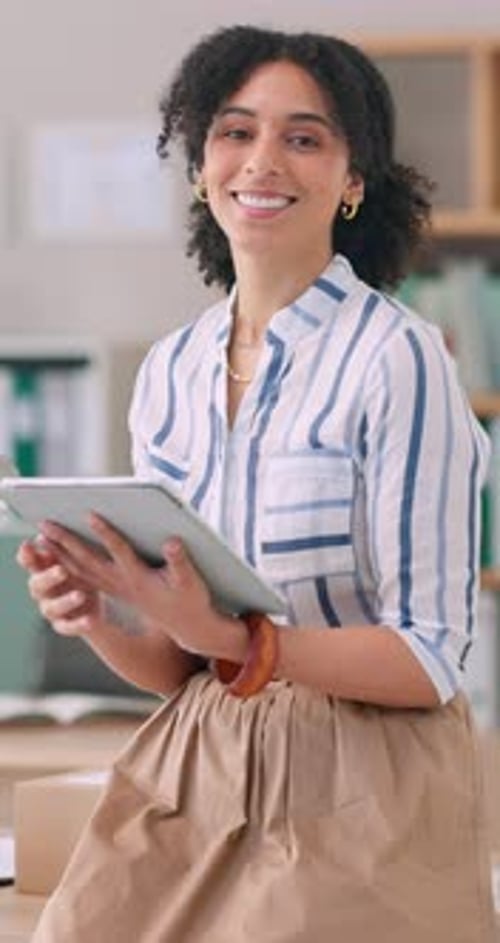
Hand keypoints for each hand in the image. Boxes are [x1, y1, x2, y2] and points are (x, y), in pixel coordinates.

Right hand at [16, 537, 102, 636]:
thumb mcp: (76, 560)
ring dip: (65, 600)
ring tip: (80, 595)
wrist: (99, 605)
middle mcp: (42, 590)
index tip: (28, 545)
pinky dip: (79, 624)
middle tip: (63, 570)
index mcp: (43, 569)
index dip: (26, 555)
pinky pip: (69, 627)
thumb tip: (53, 529)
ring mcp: (51, 609)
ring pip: (52, 607)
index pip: (28, 561)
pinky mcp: (64, 625)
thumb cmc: (84, 574)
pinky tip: (90, 619)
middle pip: (37, 584)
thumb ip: (63, 547)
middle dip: (48, 576)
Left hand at [36, 515, 238, 657]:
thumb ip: (180, 562)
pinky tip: (55, 553)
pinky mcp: (114, 589)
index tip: (89, 514)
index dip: (106, 533)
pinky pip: (84, 577)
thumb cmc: (191, 600)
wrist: (186, 626)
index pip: (119, 552)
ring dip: (60, 553)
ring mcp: (116, 588)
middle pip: (89, 560)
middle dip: (66, 542)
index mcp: (140, 579)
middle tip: (44, 524)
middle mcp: (122, 584)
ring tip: (41, 536)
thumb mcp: (192, 582)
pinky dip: (67, 565)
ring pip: (81, 570)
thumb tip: (172, 542)